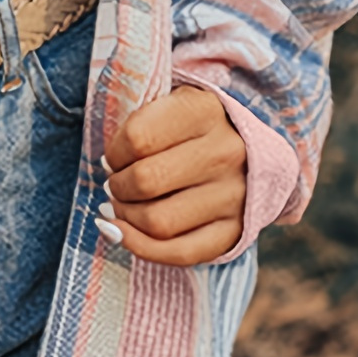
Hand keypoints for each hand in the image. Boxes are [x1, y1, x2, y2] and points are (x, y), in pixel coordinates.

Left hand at [100, 85, 246, 265]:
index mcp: (205, 111)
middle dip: (117, 187)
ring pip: (158, 222)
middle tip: (115, 184)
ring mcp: (235, 195)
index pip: (138, 138)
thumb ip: (138, 126)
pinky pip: (180, 252)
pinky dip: (140, 247)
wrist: (250, 148)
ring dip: (125, 217)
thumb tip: (107, 169)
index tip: (114, 157)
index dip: (113, 153)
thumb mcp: (170, 104)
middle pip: (146, 181)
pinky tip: (121, 232)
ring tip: (121, 206)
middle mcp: (226, 152)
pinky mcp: (235, 231)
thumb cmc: (192, 126)